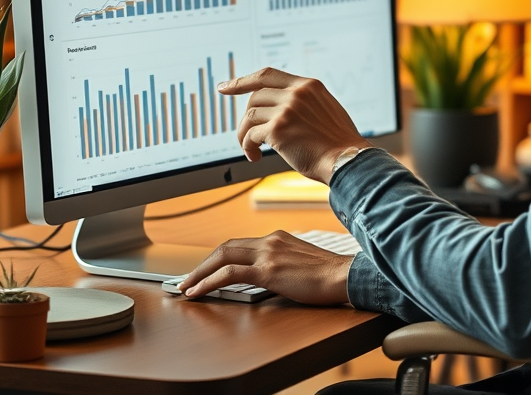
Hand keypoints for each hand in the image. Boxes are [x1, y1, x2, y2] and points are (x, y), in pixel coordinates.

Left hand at [176, 230, 353, 304]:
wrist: (344, 276)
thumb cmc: (328, 275)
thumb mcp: (301, 263)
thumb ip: (282, 264)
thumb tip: (268, 277)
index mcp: (277, 238)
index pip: (239, 244)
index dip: (218, 258)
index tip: (206, 270)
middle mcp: (270, 241)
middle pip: (225, 247)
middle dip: (203, 264)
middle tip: (188, 279)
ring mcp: (268, 254)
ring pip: (222, 257)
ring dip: (199, 273)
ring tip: (186, 287)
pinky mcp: (269, 271)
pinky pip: (230, 274)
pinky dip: (208, 281)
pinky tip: (198, 292)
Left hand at [219, 68, 370, 184]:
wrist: (348, 161)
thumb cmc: (338, 143)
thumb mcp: (326, 109)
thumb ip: (304, 102)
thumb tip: (279, 107)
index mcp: (308, 85)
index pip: (267, 75)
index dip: (242, 80)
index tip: (225, 86)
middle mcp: (296, 93)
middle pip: (255, 96)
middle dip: (246, 117)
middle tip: (245, 134)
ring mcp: (287, 109)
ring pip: (249, 116)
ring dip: (245, 134)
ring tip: (251, 149)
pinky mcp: (278, 129)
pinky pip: (251, 135)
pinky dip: (248, 147)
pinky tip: (254, 156)